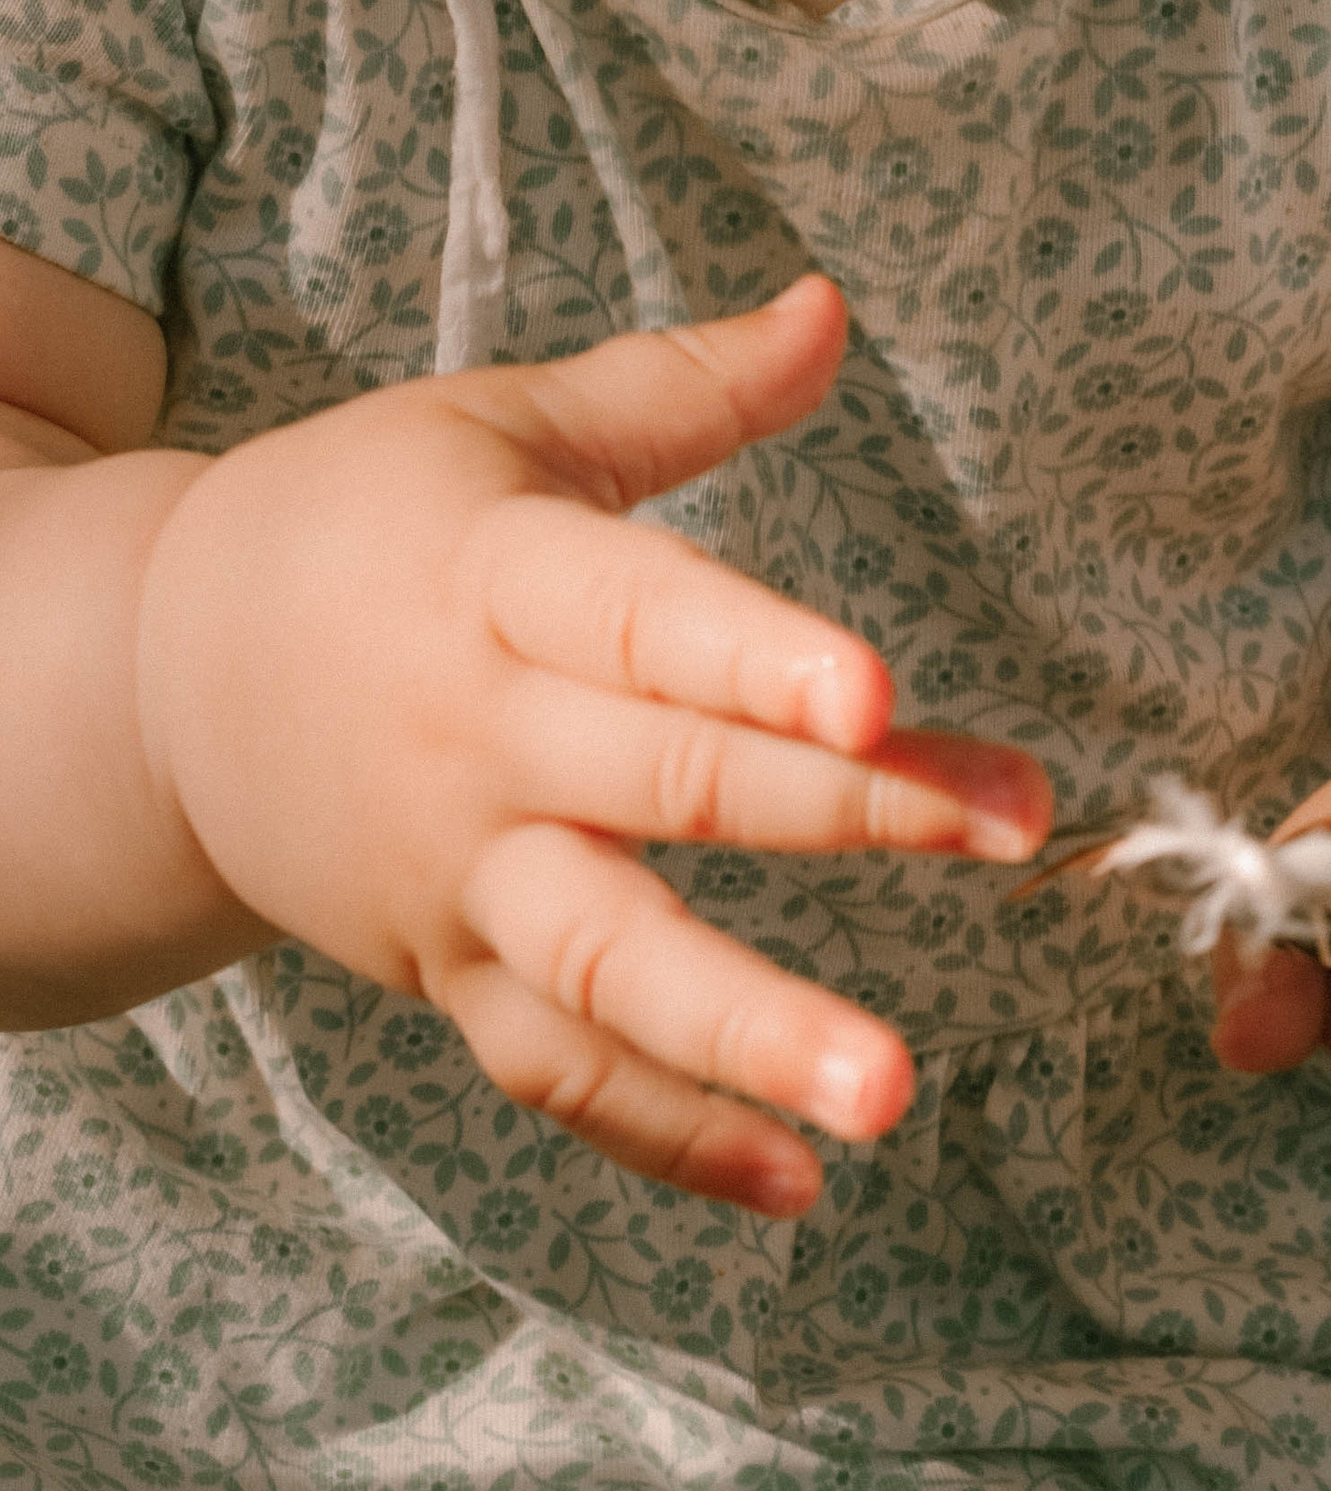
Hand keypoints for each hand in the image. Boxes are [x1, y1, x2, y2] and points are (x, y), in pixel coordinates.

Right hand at [132, 276, 1048, 1213]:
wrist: (158, 673)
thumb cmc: (370, 521)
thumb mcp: (506, 424)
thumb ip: (684, 389)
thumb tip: (836, 306)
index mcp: (498, 581)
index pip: (643, 620)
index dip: (760, 655)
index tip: (885, 690)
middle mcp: (480, 740)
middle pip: (671, 787)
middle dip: (850, 814)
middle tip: (1012, 833)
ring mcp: (458, 875)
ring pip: (606, 969)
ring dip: (751, 1034)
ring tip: (893, 1091)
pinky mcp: (444, 975)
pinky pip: (555, 1074)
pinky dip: (668, 1136)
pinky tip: (797, 1185)